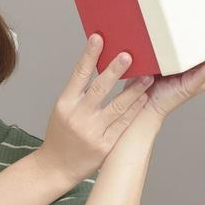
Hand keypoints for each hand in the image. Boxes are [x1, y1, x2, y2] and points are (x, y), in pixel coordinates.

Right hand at [37, 33, 155, 184]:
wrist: (56, 166)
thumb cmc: (61, 134)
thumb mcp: (63, 109)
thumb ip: (79, 91)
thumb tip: (98, 65)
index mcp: (65, 104)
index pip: (78, 74)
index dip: (89, 55)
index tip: (98, 38)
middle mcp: (78, 116)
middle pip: (99, 89)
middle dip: (115, 70)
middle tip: (129, 55)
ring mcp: (92, 132)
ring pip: (117, 107)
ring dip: (134, 90)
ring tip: (148, 77)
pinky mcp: (105, 145)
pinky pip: (123, 124)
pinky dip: (135, 110)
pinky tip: (144, 98)